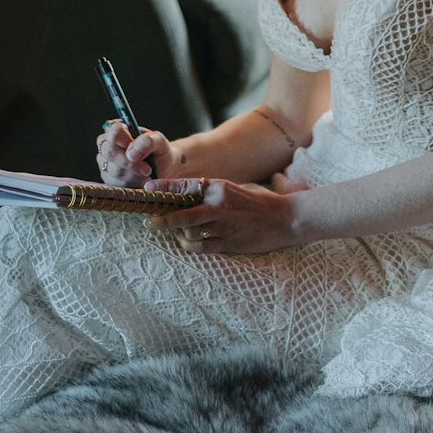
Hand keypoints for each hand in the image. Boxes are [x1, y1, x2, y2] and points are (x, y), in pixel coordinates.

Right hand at [96, 120, 183, 186]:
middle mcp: (107, 145)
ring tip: (146, 173)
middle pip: (110, 152)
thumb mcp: (159, 141)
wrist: (163, 168)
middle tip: (147, 168)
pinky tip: (141, 180)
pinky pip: (116, 184)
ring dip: (135, 174)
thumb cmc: (159, 151)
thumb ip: (148, 141)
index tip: (140, 149)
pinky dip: (132, 183)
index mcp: (118, 130)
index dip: (126, 141)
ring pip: (115, 170)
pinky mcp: (108, 180)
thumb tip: (131, 154)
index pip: (113, 132)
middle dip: (131, 162)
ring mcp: (105, 163)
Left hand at [145, 177, 300, 254]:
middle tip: (149, 221)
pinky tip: (186, 242)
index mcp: (219, 187)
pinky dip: (189, 245)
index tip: (147, 190)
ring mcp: (223, 226)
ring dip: (177, 234)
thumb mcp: (232, 190)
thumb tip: (183, 196)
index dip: (163, 188)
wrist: (284, 219)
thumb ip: (210, 193)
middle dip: (162, 219)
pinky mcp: (229, 243)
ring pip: (188, 233)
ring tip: (172, 233)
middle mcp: (219, 205)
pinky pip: (200, 247)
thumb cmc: (257, 203)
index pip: (184, 186)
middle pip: (181, 214)